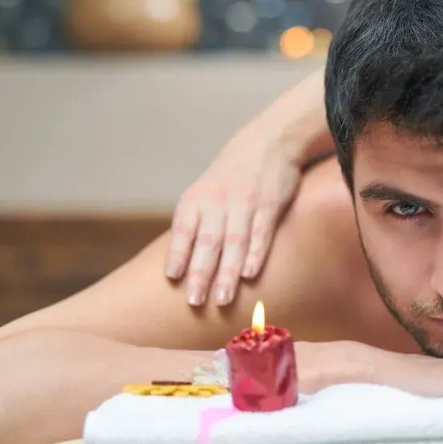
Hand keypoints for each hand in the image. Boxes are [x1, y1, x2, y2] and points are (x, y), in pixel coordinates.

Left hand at [165, 128, 301, 305]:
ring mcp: (245, 203)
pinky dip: (255, 254)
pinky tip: (249, 274)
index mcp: (196, 200)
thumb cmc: (230, 178)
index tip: (173, 278)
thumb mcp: (204, 193)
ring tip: (222, 299)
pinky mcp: (269, 204)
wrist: (268, 141)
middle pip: (208, 241)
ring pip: (234, 242)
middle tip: (195, 302)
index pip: (183, 230)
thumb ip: (194, 226)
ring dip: (228, 272)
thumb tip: (180, 268)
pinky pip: (261, 232)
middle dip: (201, 273)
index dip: (178, 253)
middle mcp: (218, 201)